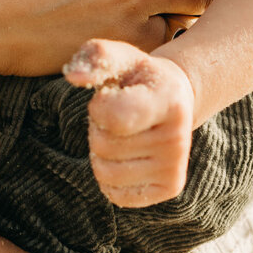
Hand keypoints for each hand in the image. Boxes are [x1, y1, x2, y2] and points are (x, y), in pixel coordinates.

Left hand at [65, 38, 196, 205]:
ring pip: (106, 173)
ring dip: (100, 153)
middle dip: (98, 128)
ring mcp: (175, 167)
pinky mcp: (169, 188)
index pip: (113, 118)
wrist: (175, 99)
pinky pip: (116, 195)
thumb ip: (96, 57)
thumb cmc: (139, 77)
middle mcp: (178, 138)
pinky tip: (125, 157)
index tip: (111, 96)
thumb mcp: (122, 57)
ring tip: (120, 134)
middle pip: (104, 146)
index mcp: (169, 101)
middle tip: (117, 116)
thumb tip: (74, 77)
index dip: (98, 107)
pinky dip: (108, 178)